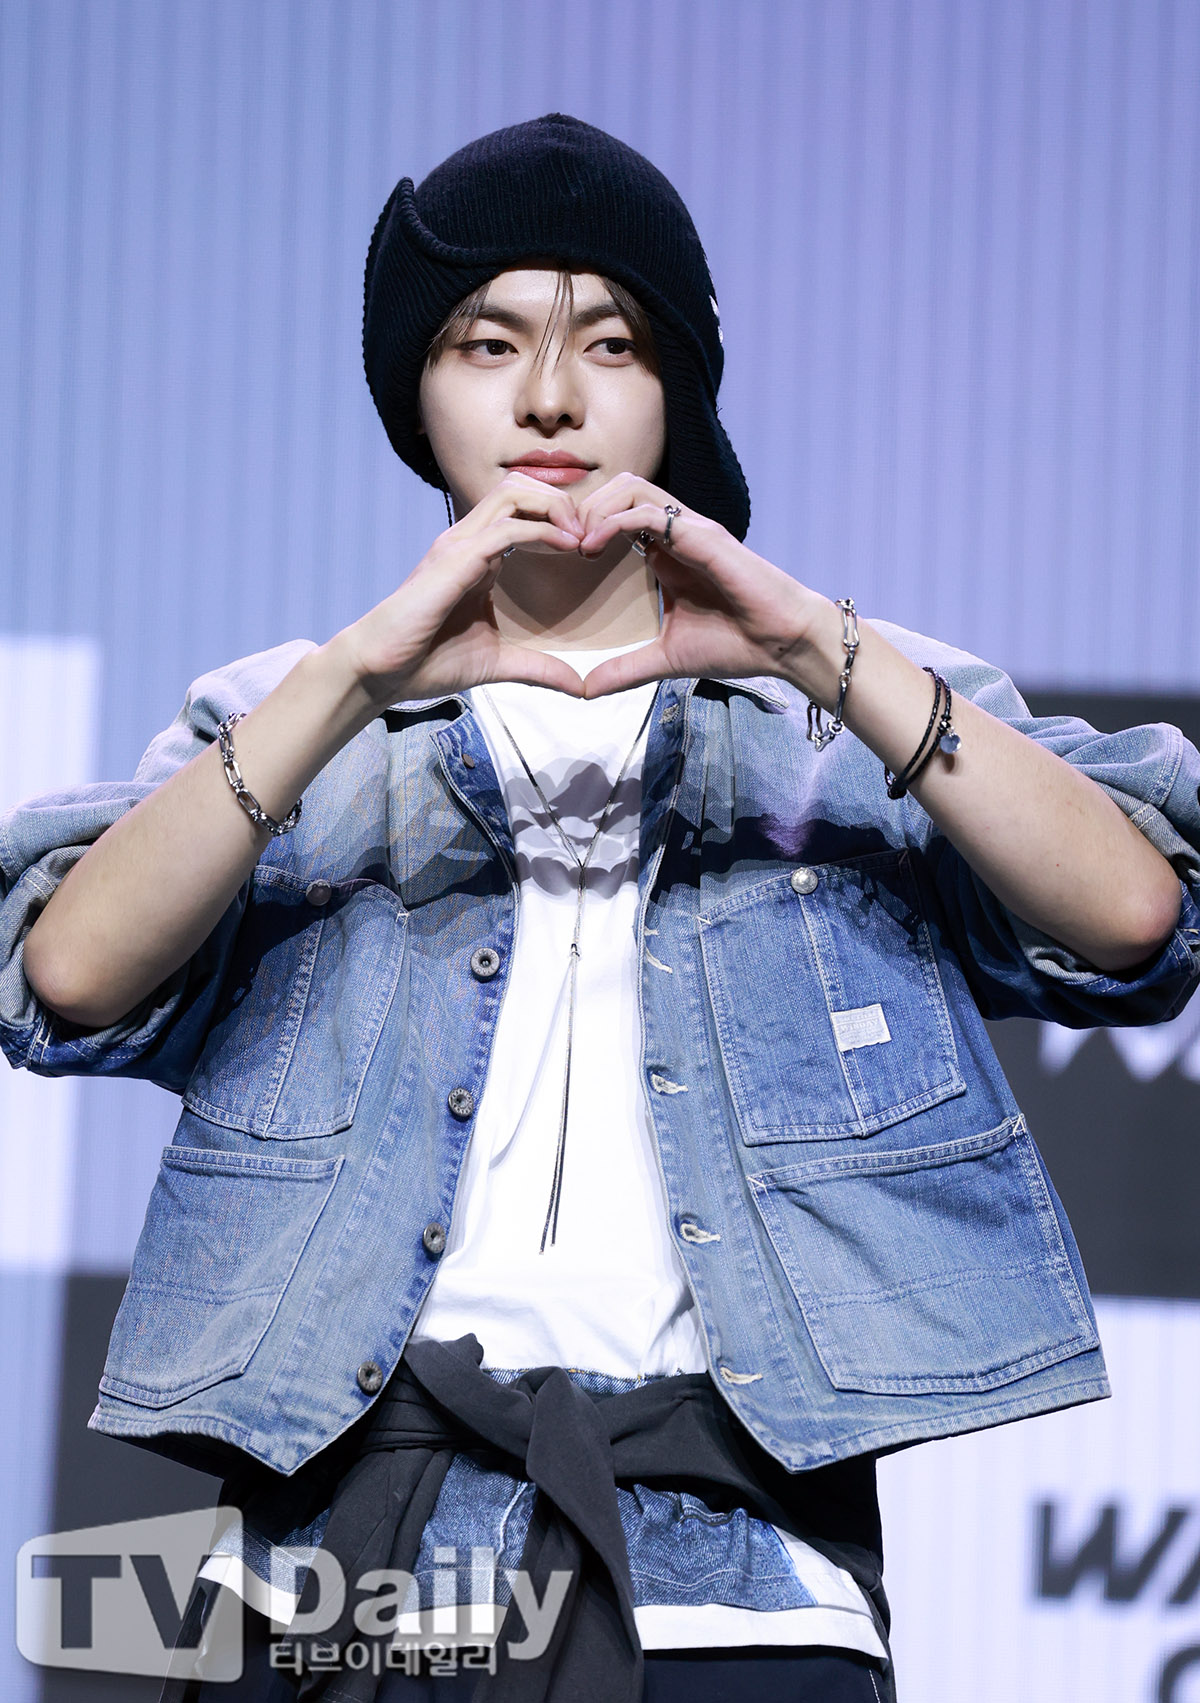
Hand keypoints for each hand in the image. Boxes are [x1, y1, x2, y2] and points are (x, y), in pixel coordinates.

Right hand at [339, 472, 588, 707]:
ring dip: (554, 506)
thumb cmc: (427, 662)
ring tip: (580, 536)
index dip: (559, 517)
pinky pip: (506, 528)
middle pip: (520, 487)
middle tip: (590, 535)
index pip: (522, 509)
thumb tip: (578, 687)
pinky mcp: (455, 560)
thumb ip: (538, 668)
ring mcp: (459, 546)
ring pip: (513, 493)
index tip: (589, 547)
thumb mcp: (498, 664)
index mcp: (478, 557)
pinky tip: (566, 546)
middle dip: (562, 501)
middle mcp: (468, 541)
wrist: (381, 671)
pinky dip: (542, 530)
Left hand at [570, 473, 835, 699]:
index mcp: (666, 552)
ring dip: (595, 508)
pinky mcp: (702, 535)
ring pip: (631, 487)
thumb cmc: (736, 645)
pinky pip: (649, 512)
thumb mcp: (665, 658)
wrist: (782, 644)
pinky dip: (614, 521)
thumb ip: (625, 669)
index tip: (557, 556)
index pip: (616, 515)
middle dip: (582, 508)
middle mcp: (676, 532)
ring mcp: (690, 529)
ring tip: (574, 542)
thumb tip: (584, 690)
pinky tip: (593, 547)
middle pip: (617, 489)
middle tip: (559, 544)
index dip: (583, 525)